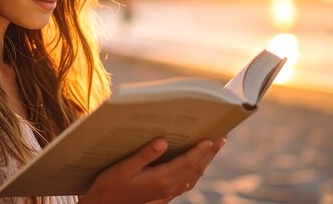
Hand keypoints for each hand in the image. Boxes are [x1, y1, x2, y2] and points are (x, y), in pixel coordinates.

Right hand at [79, 137, 226, 203]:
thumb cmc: (110, 184)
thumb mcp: (123, 168)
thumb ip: (144, 155)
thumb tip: (163, 141)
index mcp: (160, 179)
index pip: (188, 162)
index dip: (201, 150)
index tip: (212, 138)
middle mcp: (168, 187)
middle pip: (195, 169)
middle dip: (209, 153)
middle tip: (222, 138)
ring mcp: (167, 193)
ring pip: (193, 176)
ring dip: (205, 162)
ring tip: (214, 148)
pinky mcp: (163, 194)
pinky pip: (187, 183)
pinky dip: (196, 172)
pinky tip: (197, 165)